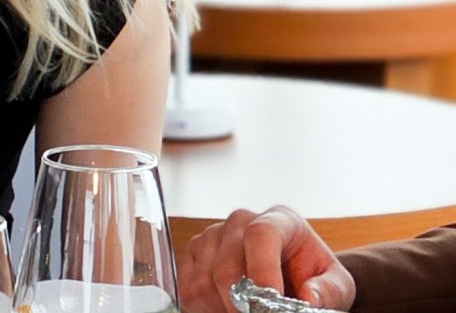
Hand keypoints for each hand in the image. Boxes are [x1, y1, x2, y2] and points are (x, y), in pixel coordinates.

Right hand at [178, 206, 354, 311]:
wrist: (292, 276)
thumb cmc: (312, 277)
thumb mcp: (337, 285)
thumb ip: (330, 290)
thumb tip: (309, 296)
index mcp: (280, 219)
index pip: (261, 234)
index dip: (261, 270)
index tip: (270, 302)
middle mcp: (240, 221)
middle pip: (226, 263)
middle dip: (241, 302)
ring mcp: (212, 235)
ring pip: (203, 280)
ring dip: (221, 307)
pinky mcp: (193, 253)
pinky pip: (187, 286)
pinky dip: (203, 306)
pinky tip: (224, 309)